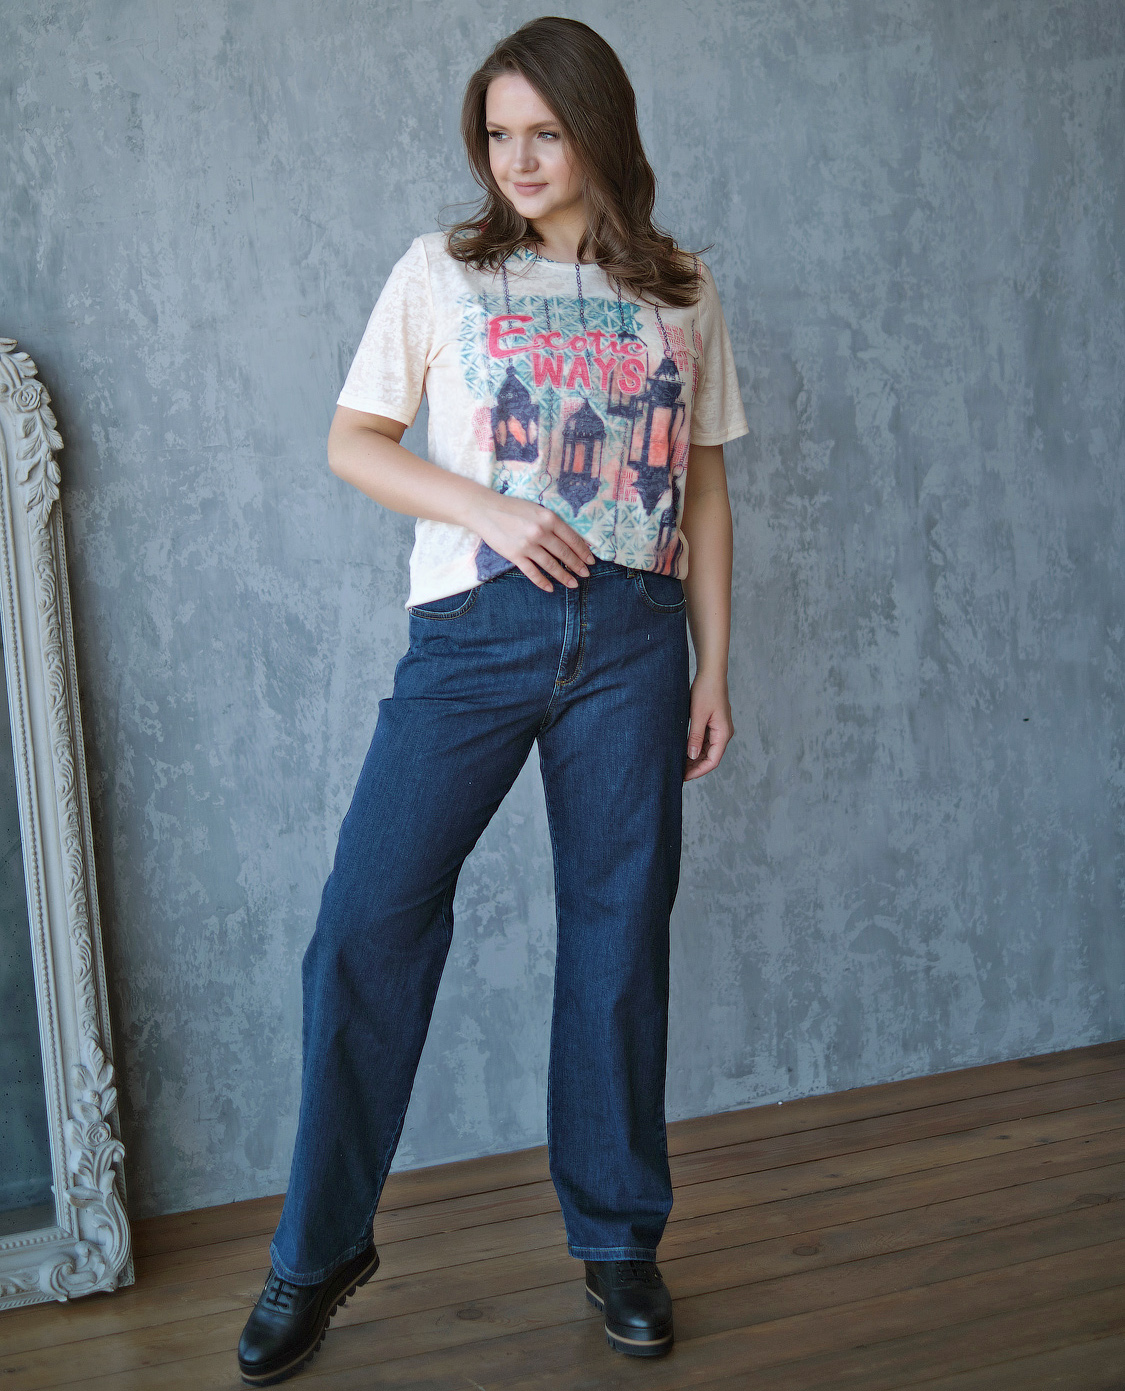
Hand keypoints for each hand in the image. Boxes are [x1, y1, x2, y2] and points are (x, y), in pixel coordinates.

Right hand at [472, 493, 595, 591]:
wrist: (485, 510)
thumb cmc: (512, 508)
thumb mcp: (536, 509)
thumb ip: (552, 523)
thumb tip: (569, 539)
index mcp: (549, 518)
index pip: (572, 538)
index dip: (583, 551)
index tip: (591, 561)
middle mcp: (540, 532)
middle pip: (564, 553)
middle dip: (577, 566)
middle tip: (586, 575)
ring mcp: (528, 545)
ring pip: (551, 565)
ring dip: (564, 576)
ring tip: (573, 584)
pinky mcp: (515, 555)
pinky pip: (532, 572)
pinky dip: (542, 582)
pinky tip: (550, 588)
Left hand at [684, 672, 733, 780]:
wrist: (711, 674)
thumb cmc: (706, 691)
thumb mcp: (698, 715)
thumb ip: (695, 736)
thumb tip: (692, 756)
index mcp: (723, 733)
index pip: (713, 760)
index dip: (698, 771)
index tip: (684, 776)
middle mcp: (724, 733)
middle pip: (711, 758)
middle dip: (695, 767)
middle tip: (678, 773)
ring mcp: (719, 729)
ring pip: (708, 751)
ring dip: (695, 759)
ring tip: (679, 764)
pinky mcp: (714, 724)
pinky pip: (706, 742)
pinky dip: (696, 749)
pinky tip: (684, 751)